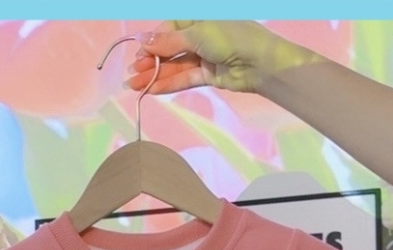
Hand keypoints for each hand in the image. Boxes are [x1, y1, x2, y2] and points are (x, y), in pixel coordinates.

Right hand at [126, 20, 321, 97]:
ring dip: (155, 75)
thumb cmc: (231, 38)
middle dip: (151, 61)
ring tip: (134, 86)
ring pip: (175, 65)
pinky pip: (184, 78)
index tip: (139, 54)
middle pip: (170, 48)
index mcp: (201, 16)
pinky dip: (168, 84)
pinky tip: (151, 90)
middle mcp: (202, 35)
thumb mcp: (197, 34)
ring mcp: (204, 55)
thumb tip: (143, 41)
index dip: (154, 41)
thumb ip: (169, 42)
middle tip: (132, 73)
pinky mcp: (208, 75)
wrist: (260, 62)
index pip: (170, 27)